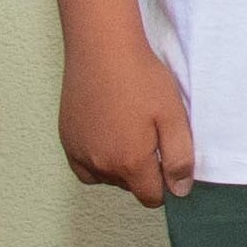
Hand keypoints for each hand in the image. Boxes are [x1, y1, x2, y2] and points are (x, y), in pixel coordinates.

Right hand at [58, 29, 193, 204]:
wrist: (103, 49)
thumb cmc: (141, 79)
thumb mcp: (173, 117)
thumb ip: (179, 159)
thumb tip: (179, 191)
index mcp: (129, 163)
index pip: (150, 197)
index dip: (165, 184)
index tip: (168, 158)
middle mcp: (99, 165)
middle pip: (128, 186)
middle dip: (142, 171)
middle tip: (149, 134)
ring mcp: (78, 152)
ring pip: (105, 177)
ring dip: (118, 165)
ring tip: (129, 130)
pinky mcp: (66, 139)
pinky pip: (83, 166)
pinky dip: (96, 159)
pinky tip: (108, 135)